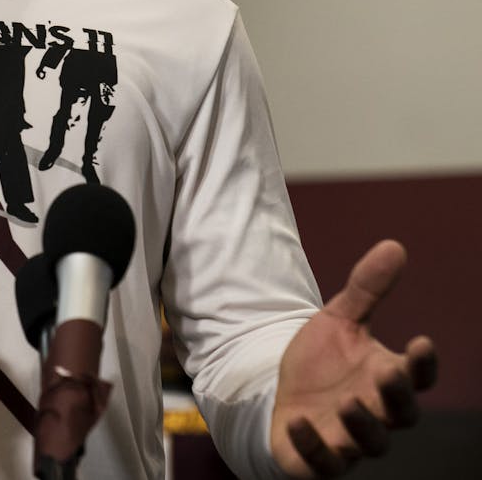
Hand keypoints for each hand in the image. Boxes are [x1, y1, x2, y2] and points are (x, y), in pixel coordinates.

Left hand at [270, 240, 437, 476]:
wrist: (279, 395)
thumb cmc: (320, 362)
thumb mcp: (338, 320)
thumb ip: (366, 289)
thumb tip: (394, 245)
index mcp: (387, 378)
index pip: (418, 377)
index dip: (423, 365)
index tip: (421, 342)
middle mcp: (376, 413)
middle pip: (402, 413)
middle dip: (397, 396)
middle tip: (387, 375)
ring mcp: (349, 440)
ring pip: (370, 442)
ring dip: (362, 426)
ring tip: (348, 402)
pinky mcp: (318, 460)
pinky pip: (322, 462)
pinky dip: (313, 446)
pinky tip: (298, 423)